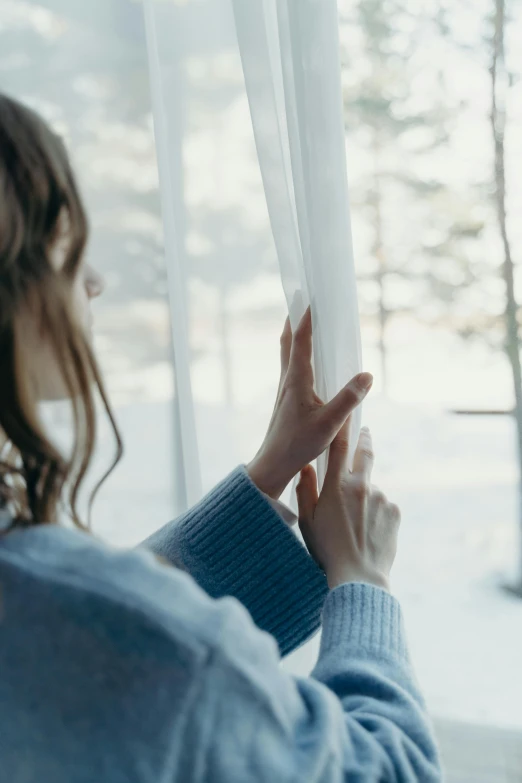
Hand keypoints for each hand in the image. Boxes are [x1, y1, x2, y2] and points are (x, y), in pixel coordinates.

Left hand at [246, 309, 372, 499]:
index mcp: (296, 380)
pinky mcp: (287, 400)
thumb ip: (349, 399)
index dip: (307, 320)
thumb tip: (367, 375)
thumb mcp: (329, 423)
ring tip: (303, 323)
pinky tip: (307, 361)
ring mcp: (285, 390)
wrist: (274, 464)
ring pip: (287, 354)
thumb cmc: (298, 444)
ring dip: (294, 336)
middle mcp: (288, 380)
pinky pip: (291, 368)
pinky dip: (297, 354)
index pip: (301, 342)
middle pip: (288, 342)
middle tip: (300, 301)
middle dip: (295, 320)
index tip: (312, 299)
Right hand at [296, 425, 399, 590]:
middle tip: (364, 433)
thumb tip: (305, 467)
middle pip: (365, 454)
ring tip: (356, 523)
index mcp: (337, 486)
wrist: (359, 575)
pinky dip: (377, 512)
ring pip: (372, 488)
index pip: (340, 447)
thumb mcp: (307, 520)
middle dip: (364, 440)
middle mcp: (362, 486)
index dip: (343, 428)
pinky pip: (384, 505)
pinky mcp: (395, 512)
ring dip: (365, 496)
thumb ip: (305, 490)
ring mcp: (381, 498)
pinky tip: (368, 530)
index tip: (346, 416)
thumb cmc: (327, 549)